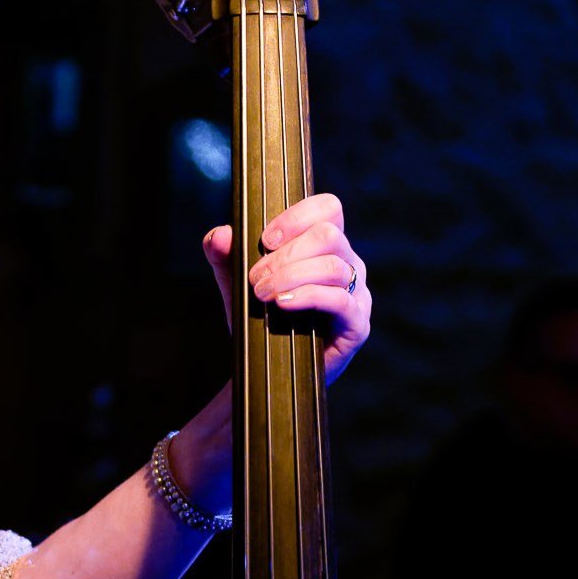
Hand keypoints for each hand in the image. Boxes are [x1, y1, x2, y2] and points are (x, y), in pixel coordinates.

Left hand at [203, 192, 369, 381]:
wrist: (267, 370)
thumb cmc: (261, 319)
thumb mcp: (235, 283)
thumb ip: (224, 256)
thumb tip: (220, 234)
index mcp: (325, 245)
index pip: (327, 208)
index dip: (296, 216)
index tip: (265, 239)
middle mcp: (347, 263)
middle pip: (328, 234)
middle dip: (285, 254)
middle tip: (256, 277)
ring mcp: (357, 293)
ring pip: (332, 266)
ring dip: (290, 276)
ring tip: (263, 294)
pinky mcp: (357, 323)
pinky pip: (339, 299)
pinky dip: (307, 297)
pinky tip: (283, 303)